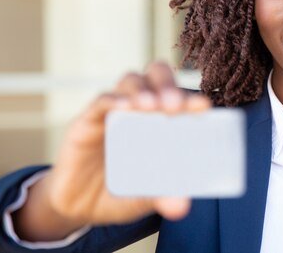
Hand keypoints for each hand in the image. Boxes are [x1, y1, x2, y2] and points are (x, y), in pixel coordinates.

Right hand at [13, 61, 210, 240]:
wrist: (79, 207)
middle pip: (156, 76)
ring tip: (152, 107)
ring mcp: (114, 112)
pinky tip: (124, 107)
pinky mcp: (87, 121)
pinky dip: (113, 100)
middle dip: (168, 85)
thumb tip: (182, 206)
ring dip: (144, 89)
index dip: (191, 98)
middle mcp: (140, 110)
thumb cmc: (121, 192)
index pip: (180, 98)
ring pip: (131, 81)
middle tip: (175, 106)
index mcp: (161, 122)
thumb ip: (162, 197)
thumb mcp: (144, 196)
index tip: (203, 107)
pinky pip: (100, 102)